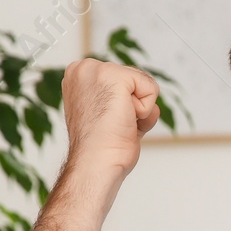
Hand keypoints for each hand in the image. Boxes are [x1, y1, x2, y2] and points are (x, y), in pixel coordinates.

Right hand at [61, 58, 160, 179]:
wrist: (97, 161)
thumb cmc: (101, 146)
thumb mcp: (108, 114)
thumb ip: (121, 100)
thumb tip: (146, 107)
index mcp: (78, 76)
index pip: (123, 80)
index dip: (126, 105)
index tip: (108, 120)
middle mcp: (84, 68)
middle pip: (135, 79)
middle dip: (134, 106)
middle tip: (115, 124)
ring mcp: (97, 70)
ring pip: (144, 84)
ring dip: (140, 110)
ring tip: (120, 123)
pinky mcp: (114, 76)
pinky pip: (151, 89)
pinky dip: (146, 111)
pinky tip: (126, 120)